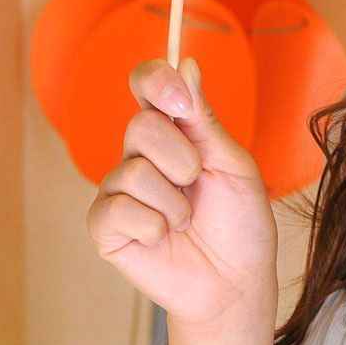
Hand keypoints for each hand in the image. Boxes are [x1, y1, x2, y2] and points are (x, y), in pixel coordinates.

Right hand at [86, 57, 277, 331]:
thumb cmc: (240, 220)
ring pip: (132, 171)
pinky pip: (118, 209)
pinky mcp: (105, 226)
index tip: (181, 101)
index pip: (148, 84)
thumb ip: (205, 120)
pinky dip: (154, 225)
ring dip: (175, 201)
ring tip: (187, 219)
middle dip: (181, 158)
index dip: (156, 81)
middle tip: (198, 181)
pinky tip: (165, 237)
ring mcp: (119, 189)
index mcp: (175, 130)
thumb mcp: (233, 164)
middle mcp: (141, 153)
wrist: (236, 279)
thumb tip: (188, 65)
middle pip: (140, 126)